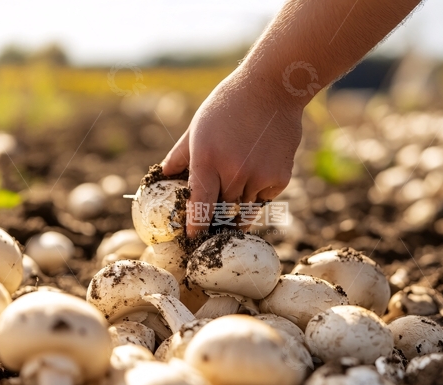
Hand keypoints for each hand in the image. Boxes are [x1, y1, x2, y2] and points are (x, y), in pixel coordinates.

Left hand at [161, 69, 303, 237]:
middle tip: (213, 222)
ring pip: (244, 209)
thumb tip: (163, 174)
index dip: (195, 225)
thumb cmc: (229, 104)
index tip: (193, 238)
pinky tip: (259, 168)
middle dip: (217, 218)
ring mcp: (258, 177)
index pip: (199, 205)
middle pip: (222, 211)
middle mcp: (233, 173)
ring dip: (238, 206)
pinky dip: (258, 192)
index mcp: (208, 160)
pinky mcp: (279, 179)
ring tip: (238, 188)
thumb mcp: (198, 127)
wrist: (273, 88)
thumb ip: (180, 155)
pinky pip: (263, 198)